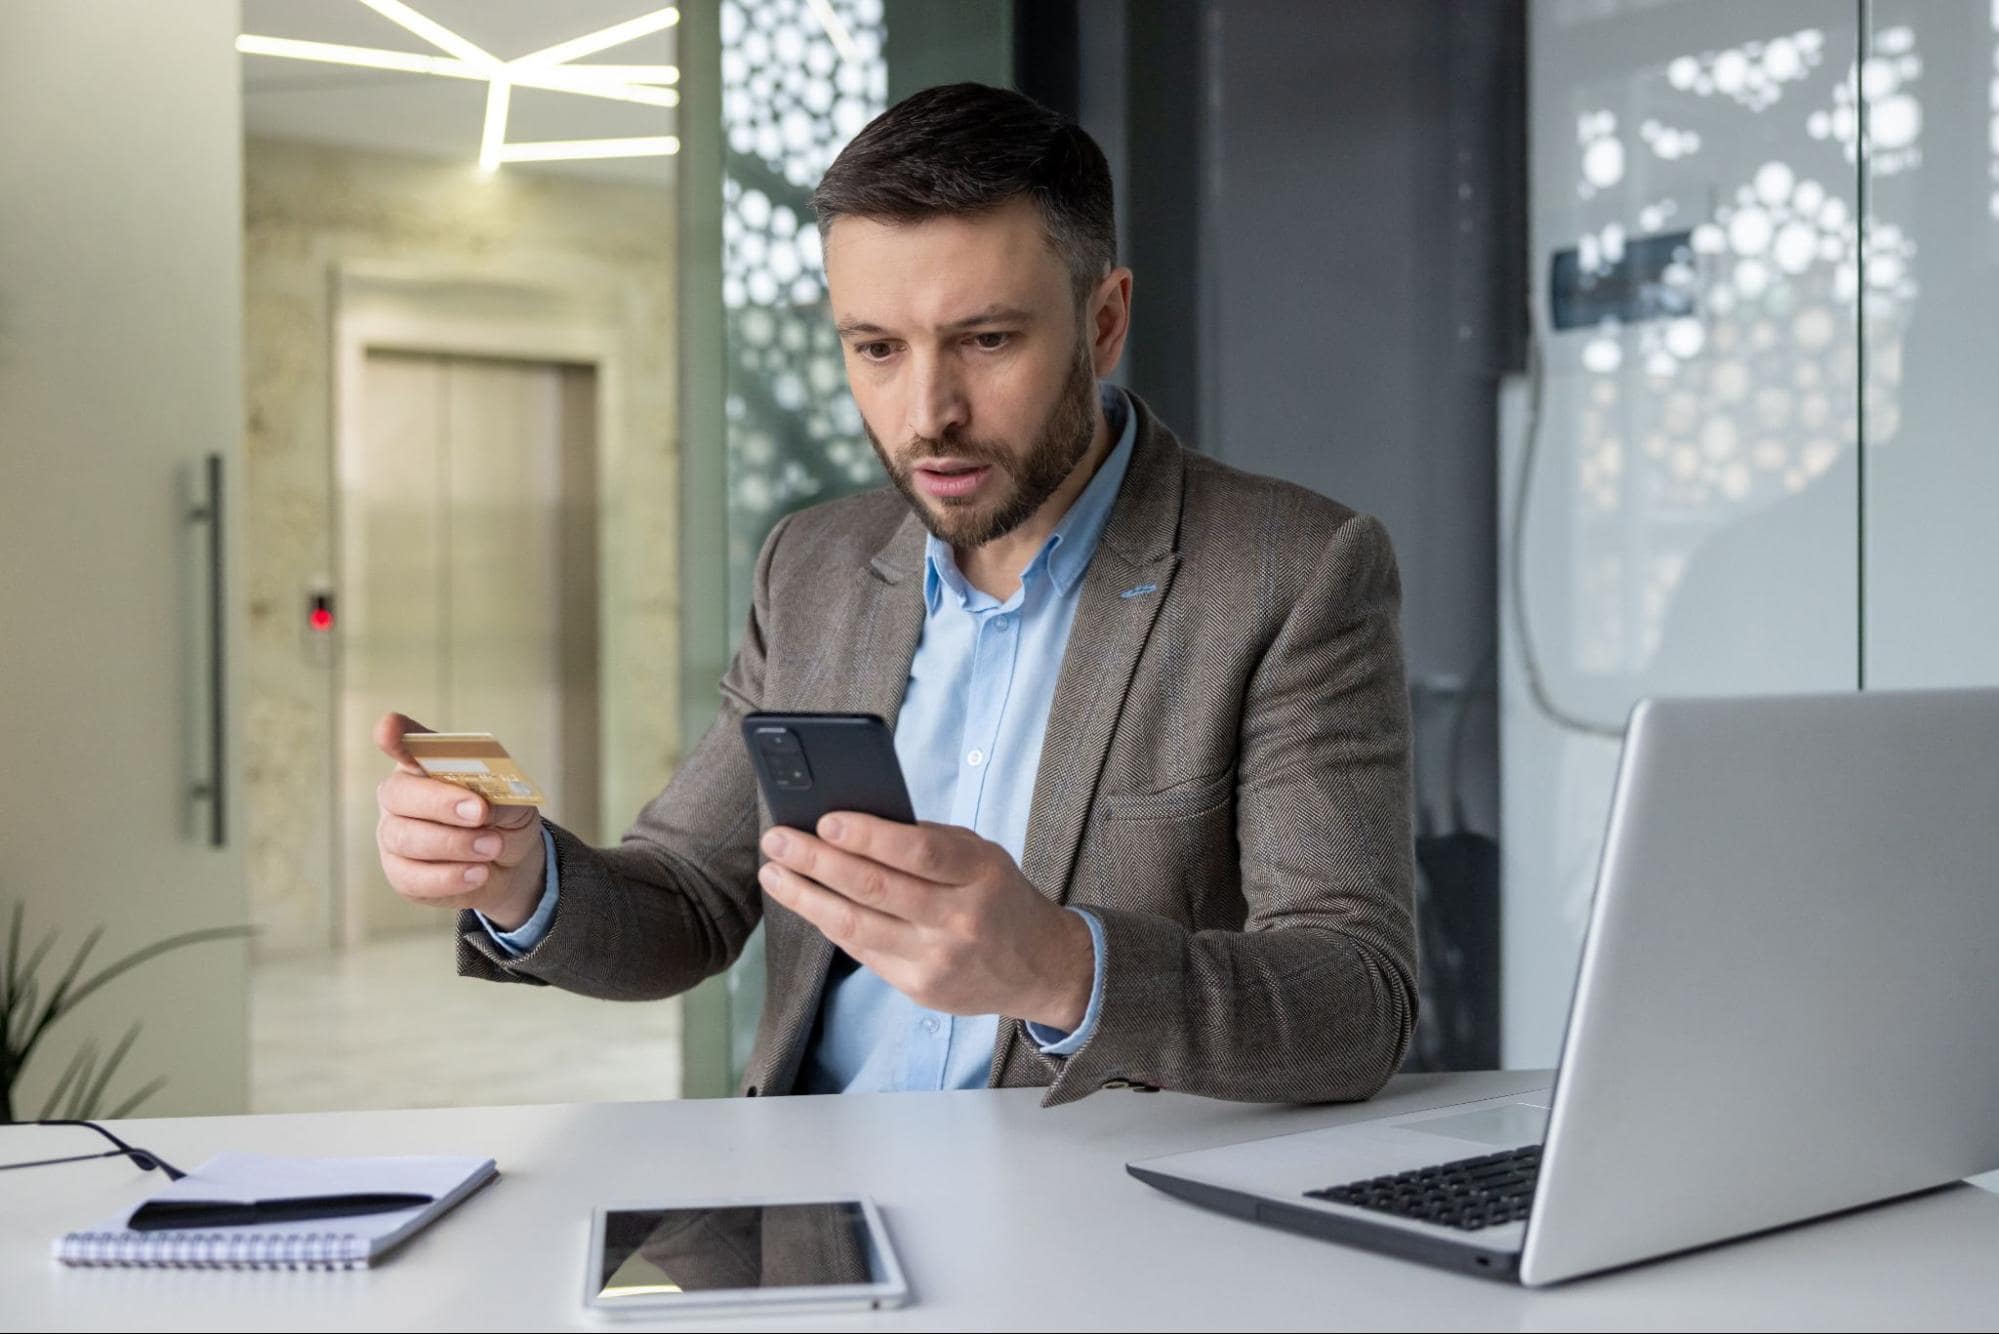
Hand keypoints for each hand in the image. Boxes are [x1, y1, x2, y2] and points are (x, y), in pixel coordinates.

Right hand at [373, 712, 545, 928]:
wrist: (508, 863)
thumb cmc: (503, 817)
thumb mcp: (514, 799)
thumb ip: (499, 794)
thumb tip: (484, 805)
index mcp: (425, 764)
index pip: (403, 743)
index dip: (395, 736)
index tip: (388, 729)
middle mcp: (401, 796)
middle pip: (399, 793)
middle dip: (440, 803)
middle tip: (480, 812)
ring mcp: (394, 835)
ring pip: (404, 838)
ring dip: (454, 844)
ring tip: (492, 846)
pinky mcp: (400, 874)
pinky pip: (412, 877)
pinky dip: (449, 877)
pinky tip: (478, 873)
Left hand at [757, 814, 1094, 1030]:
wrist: (1042, 967)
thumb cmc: (999, 897)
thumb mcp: (982, 856)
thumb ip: (928, 842)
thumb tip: (853, 823)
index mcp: (981, 874)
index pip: (918, 852)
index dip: (868, 835)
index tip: (824, 819)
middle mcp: (960, 919)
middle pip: (876, 888)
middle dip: (817, 861)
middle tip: (777, 839)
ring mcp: (938, 959)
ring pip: (857, 926)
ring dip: (806, 897)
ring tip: (775, 873)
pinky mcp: (921, 989)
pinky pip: (862, 950)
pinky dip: (830, 923)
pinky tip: (807, 901)